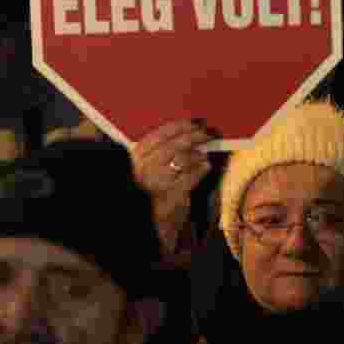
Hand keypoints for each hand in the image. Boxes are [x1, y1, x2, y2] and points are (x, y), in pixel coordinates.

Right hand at [131, 120, 213, 254]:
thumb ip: (163, 148)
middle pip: (174, 145)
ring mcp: (156, 183)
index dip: (180, 126)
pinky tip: (206, 166)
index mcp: (135, 157)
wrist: (153, 221)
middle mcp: (143, 169)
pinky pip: (190, 176)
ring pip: (182, 159)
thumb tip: (191, 128)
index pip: (160, 134)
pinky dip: (201, 169)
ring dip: (198, 154)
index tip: (195, 122)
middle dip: (194, 136)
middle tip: (208, 133)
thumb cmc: (154, 189)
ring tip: (204, 154)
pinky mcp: (170, 196)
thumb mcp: (150, 166)